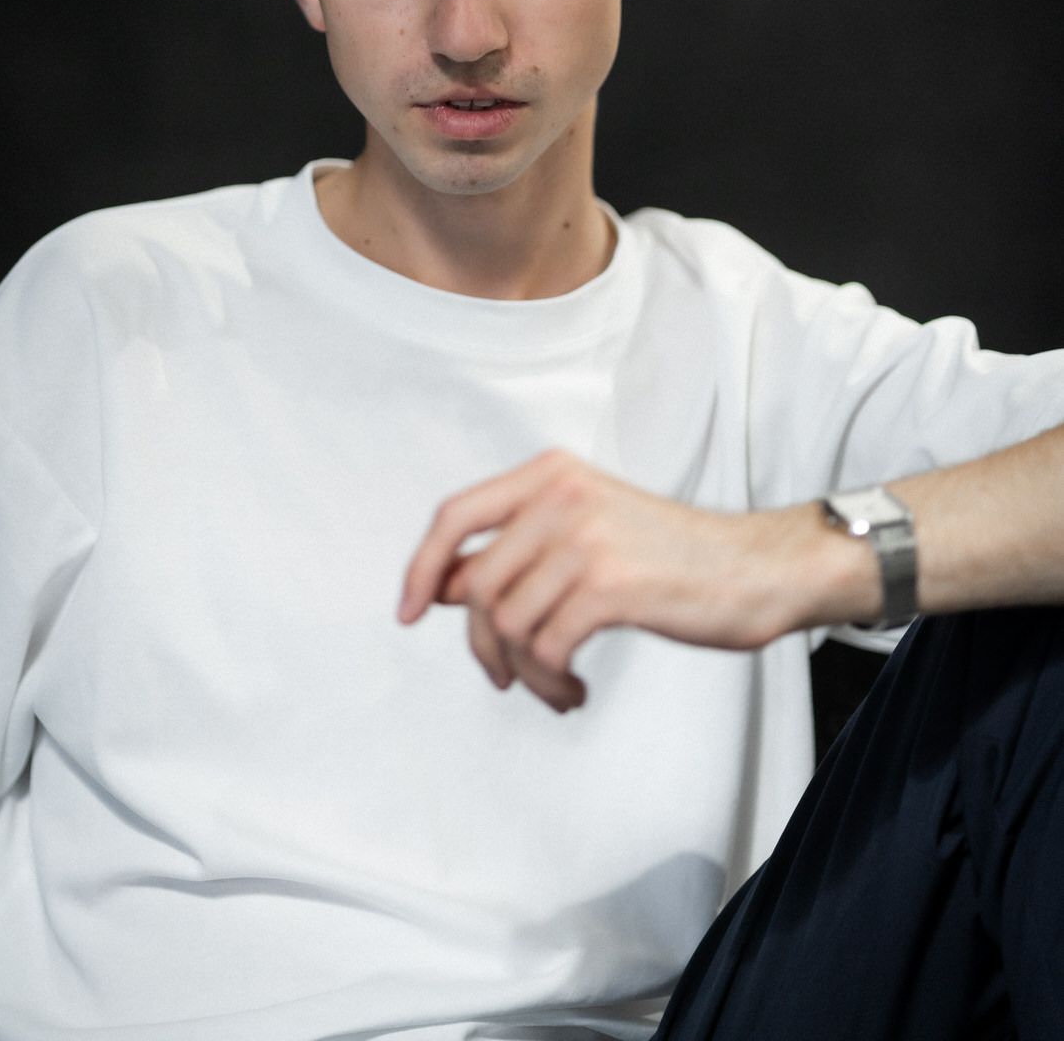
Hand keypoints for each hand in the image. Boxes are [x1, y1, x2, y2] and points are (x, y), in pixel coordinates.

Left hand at [398, 449, 826, 709]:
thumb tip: (440, 586)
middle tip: (507, 676)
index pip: (454, 515)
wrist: (758, 568)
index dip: (421, 568)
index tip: (408, 612)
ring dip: (523, 675)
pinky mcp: (610, 586)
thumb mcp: (587, 530)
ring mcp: (585, 538)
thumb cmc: (671, 556)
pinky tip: (574, 692)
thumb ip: (518, 548)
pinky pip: (543, 650)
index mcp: (550, 474)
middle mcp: (562, 496)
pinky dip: (550, 685)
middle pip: (475, 586)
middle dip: (481, 645)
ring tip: (554, 686)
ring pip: (504, 625)